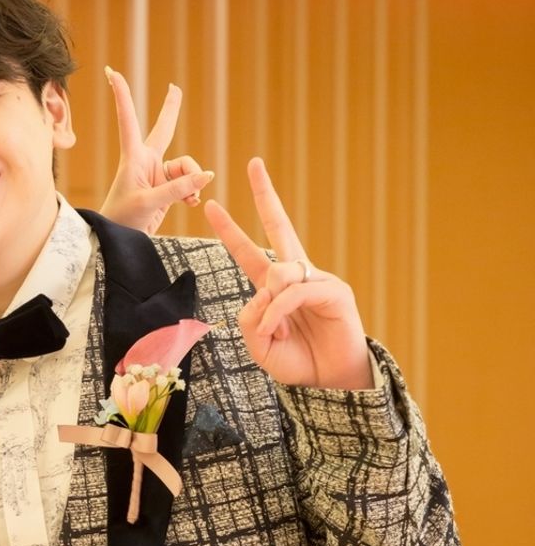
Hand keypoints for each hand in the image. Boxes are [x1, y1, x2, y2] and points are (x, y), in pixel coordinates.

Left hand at [99, 68, 212, 236]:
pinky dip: (192, 192)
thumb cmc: (122, 219)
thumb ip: (178, 189)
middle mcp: (146, 161)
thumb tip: (206, 174)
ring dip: (192, 181)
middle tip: (175, 87)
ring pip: (187, 167)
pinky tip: (192, 203)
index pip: (128, 119)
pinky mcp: (166, 190)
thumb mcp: (149, 202)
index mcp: (133, 157)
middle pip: (164, 129)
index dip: (122, 95)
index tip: (112, 72)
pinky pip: (188, 183)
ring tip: (189, 199)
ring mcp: (157, 175)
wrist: (117, 240)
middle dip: (171, 110)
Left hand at [204, 158, 372, 389]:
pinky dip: (279, 313)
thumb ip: (250, 318)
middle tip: (253, 164)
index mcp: (274, 287)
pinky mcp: (334, 291)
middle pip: (279, 226)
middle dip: (265, 194)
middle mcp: (296, 276)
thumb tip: (262, 291)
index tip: (210, 205)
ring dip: (268, 308)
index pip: (249, 250)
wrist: (330, 381)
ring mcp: (317, 279)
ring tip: (277, 334)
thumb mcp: (259, 344)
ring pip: (277, 272)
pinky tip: (280, 331)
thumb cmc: (297, 361)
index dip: (230, 229)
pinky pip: (293, 292)